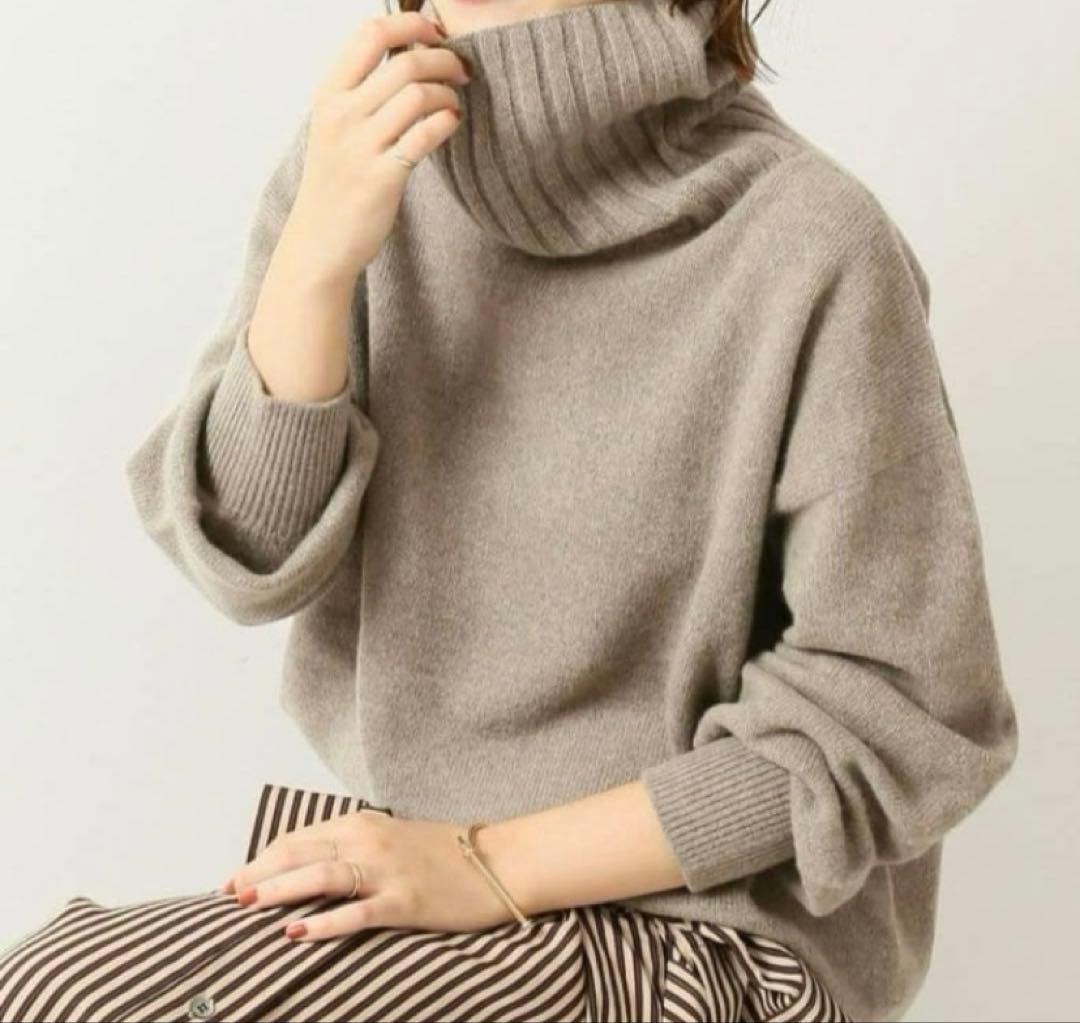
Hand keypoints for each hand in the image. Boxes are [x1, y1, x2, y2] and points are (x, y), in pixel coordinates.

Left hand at [219, 809, 522, 940]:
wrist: (500, 861)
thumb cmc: (445, 854)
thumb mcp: (393, 839)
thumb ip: (354, 848)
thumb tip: (311, 868)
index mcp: (362, 823)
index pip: (298, 838)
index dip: (262, 858)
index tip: (235, 878)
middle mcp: (369, 840)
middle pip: (299, 851)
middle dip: (258, 872)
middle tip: (227, 894)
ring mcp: (387, 870)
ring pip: (320, 874)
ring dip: (279, 889)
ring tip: (246, 904)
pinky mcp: (405, 900)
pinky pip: (356, 910)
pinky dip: (323, 921)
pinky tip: (296, 932)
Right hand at [282, 9, 470, 290]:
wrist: (320, 241)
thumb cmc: (334, 183)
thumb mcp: (333, 126)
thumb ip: (361, 90)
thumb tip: (407, 53)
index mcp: (328, 94)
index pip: (370, 33)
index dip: (410, 23)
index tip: (434, 33)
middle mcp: (342, 115)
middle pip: (405, 62)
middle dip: (444, 60)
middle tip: (460, 71)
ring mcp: (361, 147)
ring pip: (419, 95)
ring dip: (448, 92)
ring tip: (454, 102)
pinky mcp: (383, 178)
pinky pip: (426, 135)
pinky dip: (447, 121)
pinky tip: (451, 123)